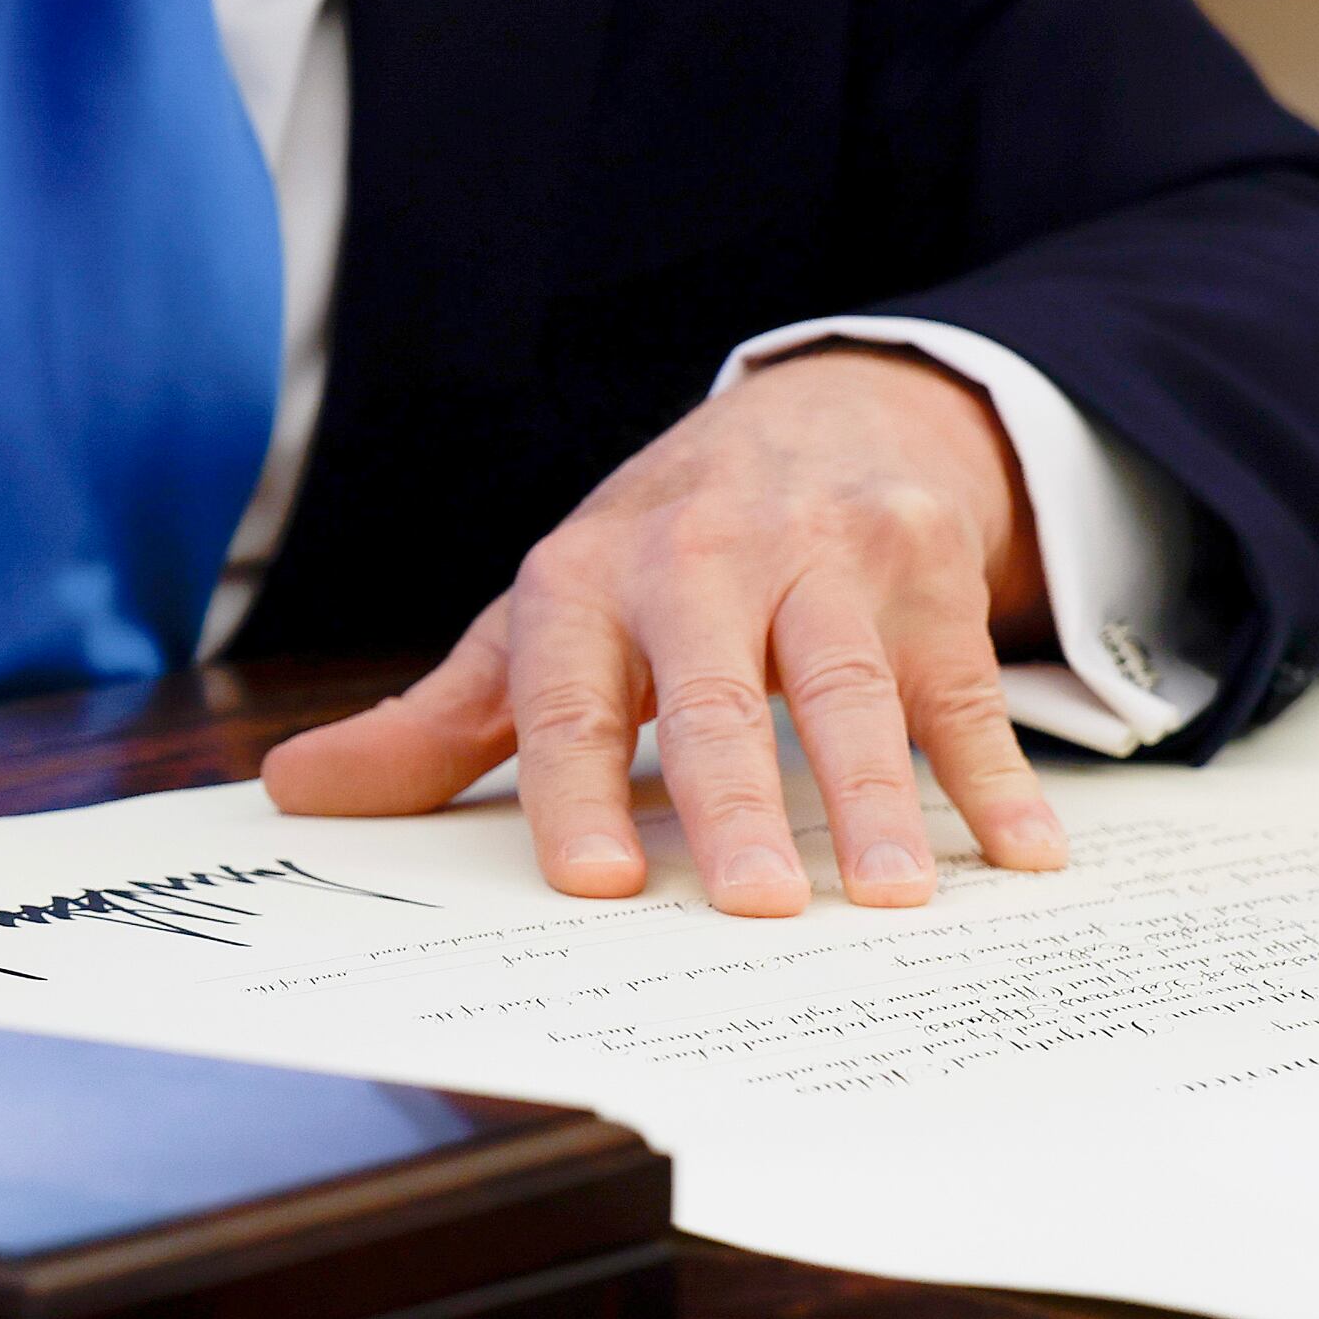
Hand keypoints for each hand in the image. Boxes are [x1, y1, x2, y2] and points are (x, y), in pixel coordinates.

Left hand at [260, 349, 1069, 915]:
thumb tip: (297, 794)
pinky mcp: (924, 568)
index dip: (575, 791)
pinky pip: (962, 681)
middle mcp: (699, 561)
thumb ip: (435, 724)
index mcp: (583, 585)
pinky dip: (996, 769)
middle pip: (717, 691)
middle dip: (736, 795)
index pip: (568, 701)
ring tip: (894, 894)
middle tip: (758, 903)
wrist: (814, 416)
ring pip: (848, 681)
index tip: (599, 885)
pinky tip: (1021, 852)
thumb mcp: (540, 624)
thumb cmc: (653, 557)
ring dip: (879, 791)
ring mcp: (822, 556)